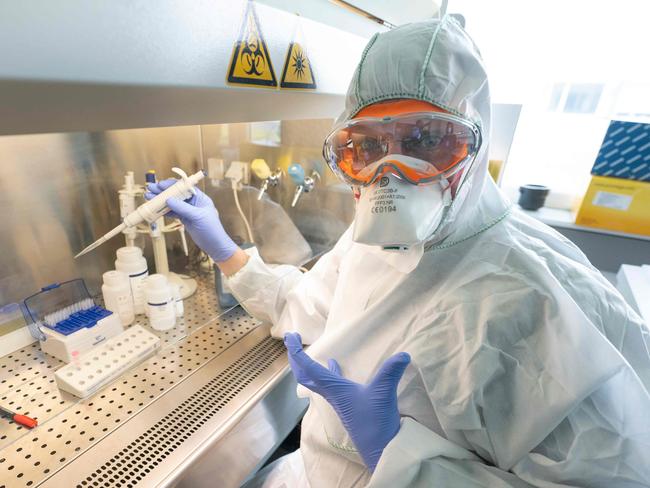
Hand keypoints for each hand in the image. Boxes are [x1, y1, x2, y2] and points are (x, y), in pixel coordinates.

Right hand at [146, 179, 237, 261]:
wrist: (215, 245)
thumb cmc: (212, 230)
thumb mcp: (197, 217)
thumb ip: (183, 208)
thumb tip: (169, 200)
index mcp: (200, 198)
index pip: (185, 187)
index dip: (172, 185)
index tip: (161, 185)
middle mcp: (194, 202)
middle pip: (176, 194)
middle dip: (163, 191)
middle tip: (150, 189)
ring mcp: (188, 210)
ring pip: (172, 203)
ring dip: (161, 201)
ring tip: (149, 198)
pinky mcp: (185, 218)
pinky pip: (172, 212)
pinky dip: (164, 211)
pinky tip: (155, 209)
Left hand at [284, 332, 409, 471]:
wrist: (380, 450)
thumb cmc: (376, 423)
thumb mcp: (383, 393)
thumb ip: (391, 372)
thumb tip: (404, 355)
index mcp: (333, 389)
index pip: (308, 368)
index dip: (297, 351)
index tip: (290, 337)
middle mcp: (331, 394)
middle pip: (304, 374)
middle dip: (296, 357)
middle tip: (292, 339)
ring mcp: (337, 400)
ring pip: (315, 380)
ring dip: (307, 365)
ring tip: (305, 351)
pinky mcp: (346, 404)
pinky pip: (330, 383)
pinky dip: (327, 371)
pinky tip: (333, 364)